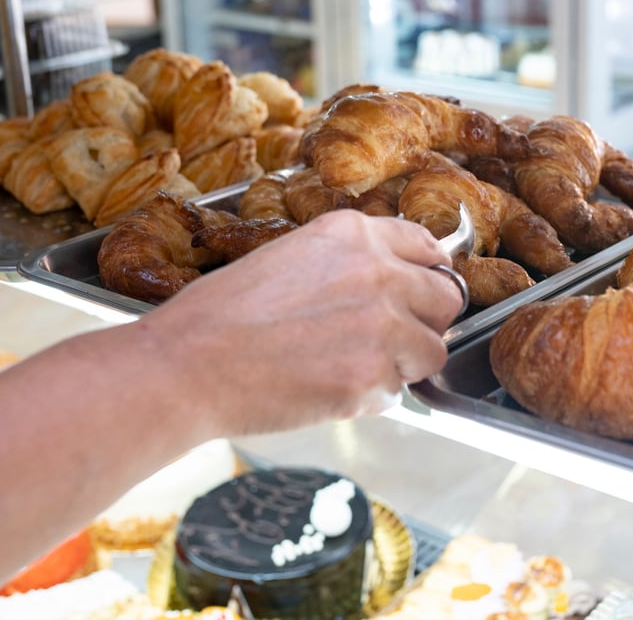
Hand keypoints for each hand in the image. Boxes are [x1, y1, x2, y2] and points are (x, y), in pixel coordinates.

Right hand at [142, 208, 465, 436]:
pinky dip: (374, 397)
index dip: (426, 274)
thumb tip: (389, 285)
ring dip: (404, 363)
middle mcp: (378, 271)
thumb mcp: (289, 258)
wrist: (185, 366)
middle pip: (446, 296)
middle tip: (391, 338)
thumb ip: (348, 265)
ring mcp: (383, 324)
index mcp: (353, 234)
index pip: (428, 246)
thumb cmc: (220, 316)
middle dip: (425, 320)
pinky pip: (400, 391)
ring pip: (433, 349)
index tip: (420, 292)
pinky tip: (329, 389)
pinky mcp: (374, 377)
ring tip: (351, 367)